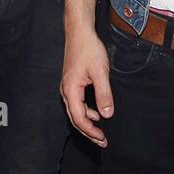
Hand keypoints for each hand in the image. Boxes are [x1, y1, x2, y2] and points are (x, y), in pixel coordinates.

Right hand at [60, 29, 112, 146]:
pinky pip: (77, 103)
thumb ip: (104, 94)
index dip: (91, 131)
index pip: (79, 119)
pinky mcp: (72, 83)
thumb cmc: (88, 49)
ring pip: (76, 112)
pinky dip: (86, 111)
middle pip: (75, 118)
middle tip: (102, 141)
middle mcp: (66, 91)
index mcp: (70, 91)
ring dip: (88, 122)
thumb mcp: (100, 72)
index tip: (102, 138)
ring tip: (100, 130)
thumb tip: (107, 114)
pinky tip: (97, 112)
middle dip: (89, 132)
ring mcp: (68, 87)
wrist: (80, 33)